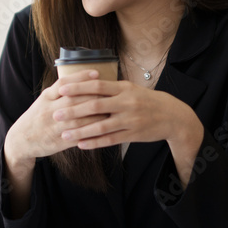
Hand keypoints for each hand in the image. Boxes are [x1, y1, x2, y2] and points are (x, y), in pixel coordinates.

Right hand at [3, 69, 111, 165]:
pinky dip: (92, 132)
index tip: (97, 73)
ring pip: (79, 118)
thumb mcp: (44, 100)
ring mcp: (55, 126)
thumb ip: (60, 91)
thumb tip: (83, 80)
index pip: (64, 83)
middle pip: (74, 99)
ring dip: (97, 114)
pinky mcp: (59, 141)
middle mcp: (50, 110)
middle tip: (111, 91)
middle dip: (94, 95)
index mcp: (46, 97)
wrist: (22, 139)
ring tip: (112, 110)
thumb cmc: (37, 117)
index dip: (81, 77)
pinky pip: (79, 136)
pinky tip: (104, 128)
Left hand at [53, 75, 203, 185]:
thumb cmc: (145, 100)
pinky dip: (94, 142)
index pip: (97, 85)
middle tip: (56, 114)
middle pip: (95, 106)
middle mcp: (126, 103)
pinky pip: (110, 140)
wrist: (172, 116)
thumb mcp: (130, 88)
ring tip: (64, 134)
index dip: (78, 87)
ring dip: (80, 131)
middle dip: (74, 110)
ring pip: (101, 126)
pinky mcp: (133, 135)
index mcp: (123, 88)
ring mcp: (130, 120)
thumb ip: (110, 88)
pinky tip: (81, 145)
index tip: (61, 90)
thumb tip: (86, 83)